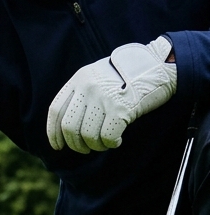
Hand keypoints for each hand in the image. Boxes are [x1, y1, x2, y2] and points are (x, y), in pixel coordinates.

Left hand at [47, 36, 176, 153]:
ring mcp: (104, 97)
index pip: (56, 111)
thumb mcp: (97, 77)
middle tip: (85, 149)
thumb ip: (81, 95)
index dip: (53, 133)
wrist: (160, 65)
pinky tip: (117, 141)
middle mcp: (88, 87)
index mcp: (79, 78)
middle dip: (75, 144)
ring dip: (95, 146)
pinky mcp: (121, 108)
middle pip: (69, 127)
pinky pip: (107, 137)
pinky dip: (111, 144)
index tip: (58, 146)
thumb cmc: (128, 76)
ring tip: (104, 143)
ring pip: (88, 135)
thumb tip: (67, 129)